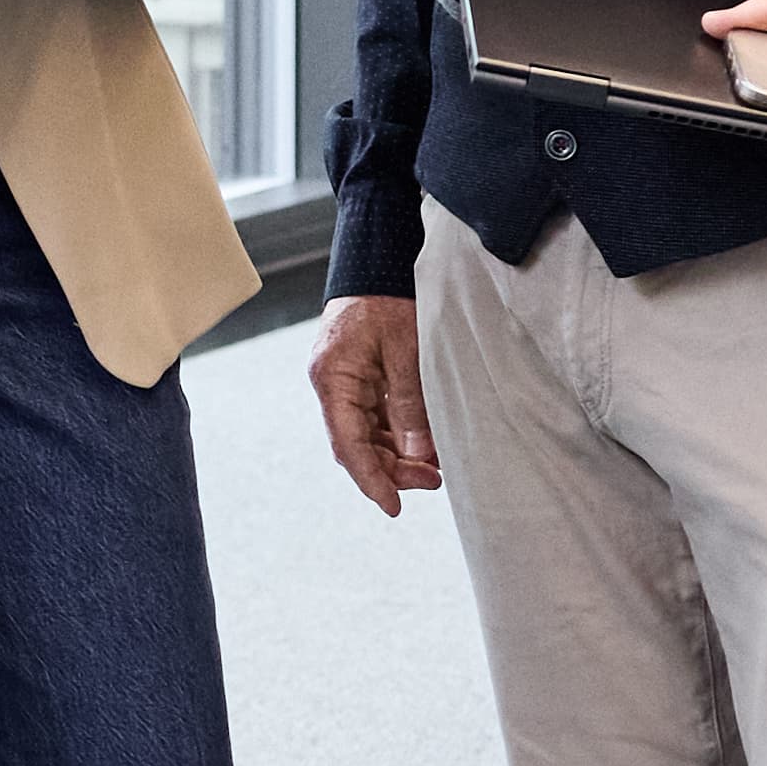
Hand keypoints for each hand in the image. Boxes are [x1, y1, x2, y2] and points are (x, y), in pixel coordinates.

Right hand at [312, 297, 439, 512]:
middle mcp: (332, 386)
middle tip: (433, 480)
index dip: (371, 479)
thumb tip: (418, 455)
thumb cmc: (389, 298)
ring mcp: (344, 383)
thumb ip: (410, 404)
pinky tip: (423, 444)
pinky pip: (375, 418)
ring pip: (367, 435)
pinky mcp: (359, 379)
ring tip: (434, 467)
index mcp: (333, 379)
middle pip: (357, 445)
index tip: (392, 506)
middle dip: (393, 469)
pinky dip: (398, 435)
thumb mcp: (406, 350)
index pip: (348, 444)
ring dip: (397, 454)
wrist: (378, 259)